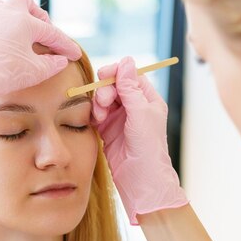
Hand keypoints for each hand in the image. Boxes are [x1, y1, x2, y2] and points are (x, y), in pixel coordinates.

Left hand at [0, 0, 81, 126]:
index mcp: (23, 21)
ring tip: (19, 29)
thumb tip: (61, 60)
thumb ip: (52, 64)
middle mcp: (4, 13)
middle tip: (44, 31)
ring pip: (1, 5)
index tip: (74, 55)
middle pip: (25, 3)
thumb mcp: (35, 72)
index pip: (50, 33)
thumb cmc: (4, 74)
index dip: (65, 45)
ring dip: (13, 14)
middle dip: (38, 16)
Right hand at [92, 57, 187, 223]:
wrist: (141, 179)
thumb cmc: (148, 147)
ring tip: (100, 117)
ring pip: (103, 99)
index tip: (104, 75)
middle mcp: (134, 107)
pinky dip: (93, 114)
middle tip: (103, 101)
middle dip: (105, 90)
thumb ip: (131, 88)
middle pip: (114, 86)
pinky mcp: (107, 130)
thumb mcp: (140, 114)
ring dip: (98, 103)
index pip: (130, 77)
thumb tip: (126, 61)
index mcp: (148, 100)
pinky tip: (95, 122)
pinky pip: (96, 114)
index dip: (117, 73)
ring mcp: (120, 118)